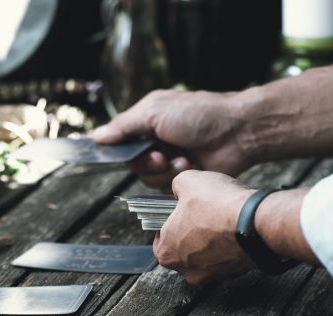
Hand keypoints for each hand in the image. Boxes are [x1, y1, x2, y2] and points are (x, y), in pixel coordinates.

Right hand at [93, 89, 253, 189]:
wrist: (236, 132)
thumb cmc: (198, 114)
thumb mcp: (155, 111)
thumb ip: (124, 125)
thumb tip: (97, 136)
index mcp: (146, 122)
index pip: (119, 139)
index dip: (110, 147)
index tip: (99, 153)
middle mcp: (155, 141)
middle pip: (131, 163)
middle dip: (144, 162)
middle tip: (159, 155)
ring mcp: (169, 159)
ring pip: (147, 178)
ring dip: (163, 171)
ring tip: (182, 159)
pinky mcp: (182, 176)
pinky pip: (165, 186)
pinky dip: (177, 177)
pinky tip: (191, 165)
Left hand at [153, 170, 255, 284]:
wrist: (256, 222)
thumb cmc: (218, 204)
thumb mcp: (187, 181)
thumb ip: (176, 186)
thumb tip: (179, 189)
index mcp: (166, 252)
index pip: (160, 236)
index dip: (171, 219)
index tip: (182, 209)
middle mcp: (185, 270)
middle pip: (182, 247)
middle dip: (191, 231)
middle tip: (202, 213)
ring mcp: (210, 276)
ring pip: (204, 254)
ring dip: (209, 239)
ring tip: (220, 219)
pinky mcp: (232, 274)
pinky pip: (224, 258)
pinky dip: (226, 245)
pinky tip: (232, 228)